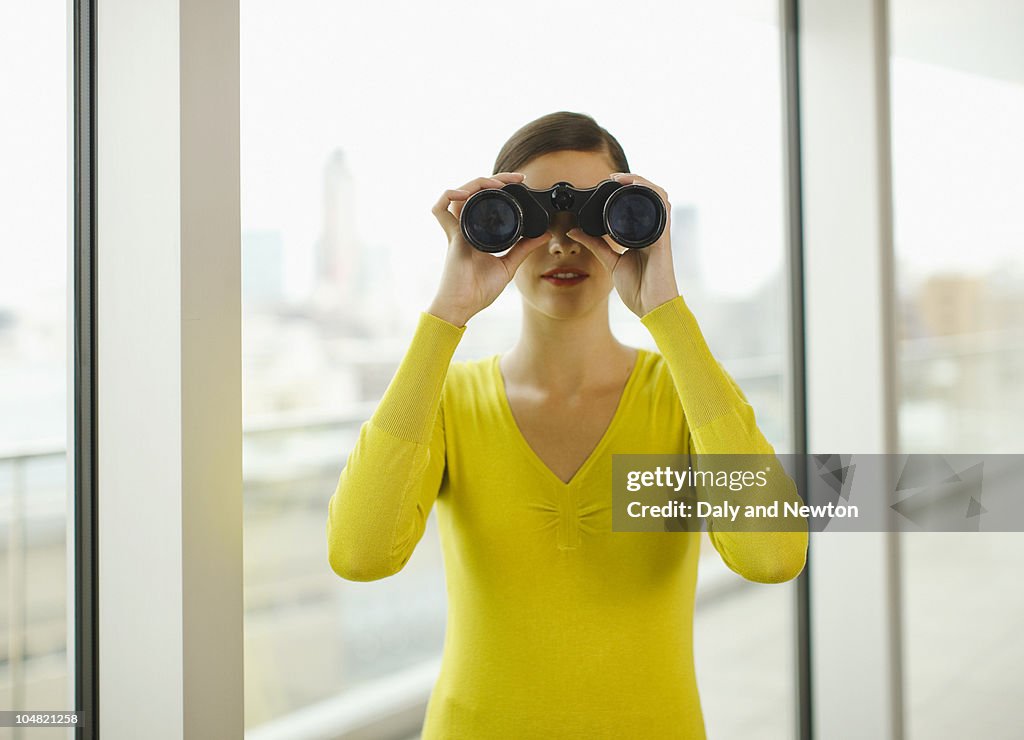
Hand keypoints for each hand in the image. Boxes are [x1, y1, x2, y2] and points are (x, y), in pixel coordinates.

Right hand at [427, 173, 550, 326]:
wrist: (464, 307)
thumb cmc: (479, 290)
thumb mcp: (508, 265)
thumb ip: (523, 249)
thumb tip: (543, 235)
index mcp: (477, 232)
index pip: (484, 201)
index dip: (500, 188)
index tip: (520, 184)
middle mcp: (465, 228)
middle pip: (472, 192)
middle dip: (493, 179)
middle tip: (516, 179)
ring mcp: (456, 231)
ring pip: (457, 194)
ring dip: (476, 183)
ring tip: (497, 184)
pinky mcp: (451, 238)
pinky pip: (440, 209)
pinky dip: (450, 195)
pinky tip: (467, 194)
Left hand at [566, 173, 679, 317]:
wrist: (653, 308)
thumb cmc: (638, 289)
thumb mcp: (611, 263)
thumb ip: (595, 245)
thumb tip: (573, 231)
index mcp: (642, 235)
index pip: (638, 204)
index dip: (627, 189)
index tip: (608, 183)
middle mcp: (653, 230)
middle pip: (649, 195)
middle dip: (633, 180)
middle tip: (613, 177)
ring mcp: (659, 232)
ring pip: (658, 195)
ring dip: (642, 182)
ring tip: (623, 178)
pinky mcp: (663, 237)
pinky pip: (663, 208)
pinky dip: (651, 193)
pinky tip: (637, 187)